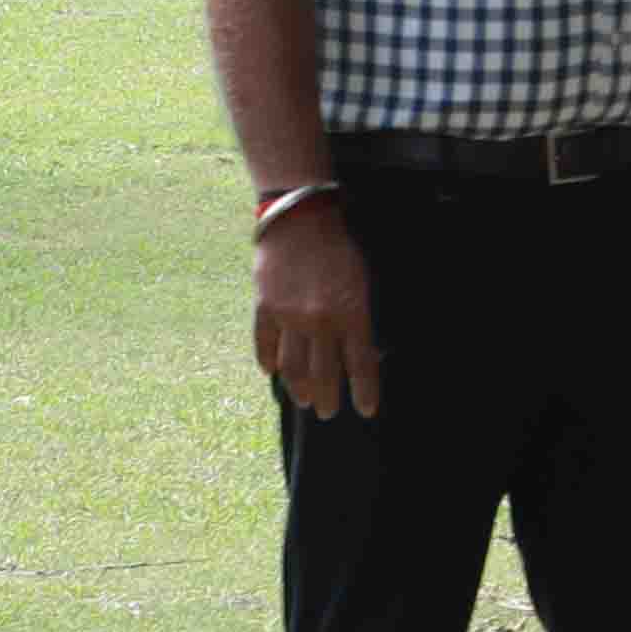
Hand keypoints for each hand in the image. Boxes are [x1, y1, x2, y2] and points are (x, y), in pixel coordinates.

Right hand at [252, 196, 380, 418]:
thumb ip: (360, 318)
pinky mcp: (265, 307)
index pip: (361, 364)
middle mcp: (320, 321)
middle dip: (327, 398)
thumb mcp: (362, 282)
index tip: (365, 410)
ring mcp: (290, 316)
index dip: (364, 391)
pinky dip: (267, 361)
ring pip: (293, 366)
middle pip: (324, 373)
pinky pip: (264, 343)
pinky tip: (271, 372)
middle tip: (327, 412)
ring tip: (303, 400)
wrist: (300, 219)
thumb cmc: (338, 248)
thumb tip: (365, 352)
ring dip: (299, 388)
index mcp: (351, 313)